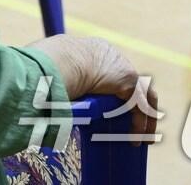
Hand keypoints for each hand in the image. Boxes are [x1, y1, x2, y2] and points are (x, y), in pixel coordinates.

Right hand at [30, 36, 158, 142]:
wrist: (60, 59)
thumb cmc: (50, 64)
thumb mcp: (55, 71)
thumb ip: (58, 81)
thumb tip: (44, 96)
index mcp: (94, 51)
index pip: (112, 71)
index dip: (116, 90)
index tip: (115, 106)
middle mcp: (112, 57)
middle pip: (133, 83)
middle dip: (137, 105)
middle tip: (136, 124)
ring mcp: (123, 67)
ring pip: (144, 96)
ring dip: (146, 118)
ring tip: (143, 137)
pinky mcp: (129, 81)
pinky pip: (140, 108)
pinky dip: (140, 125)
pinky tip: (135, 139)